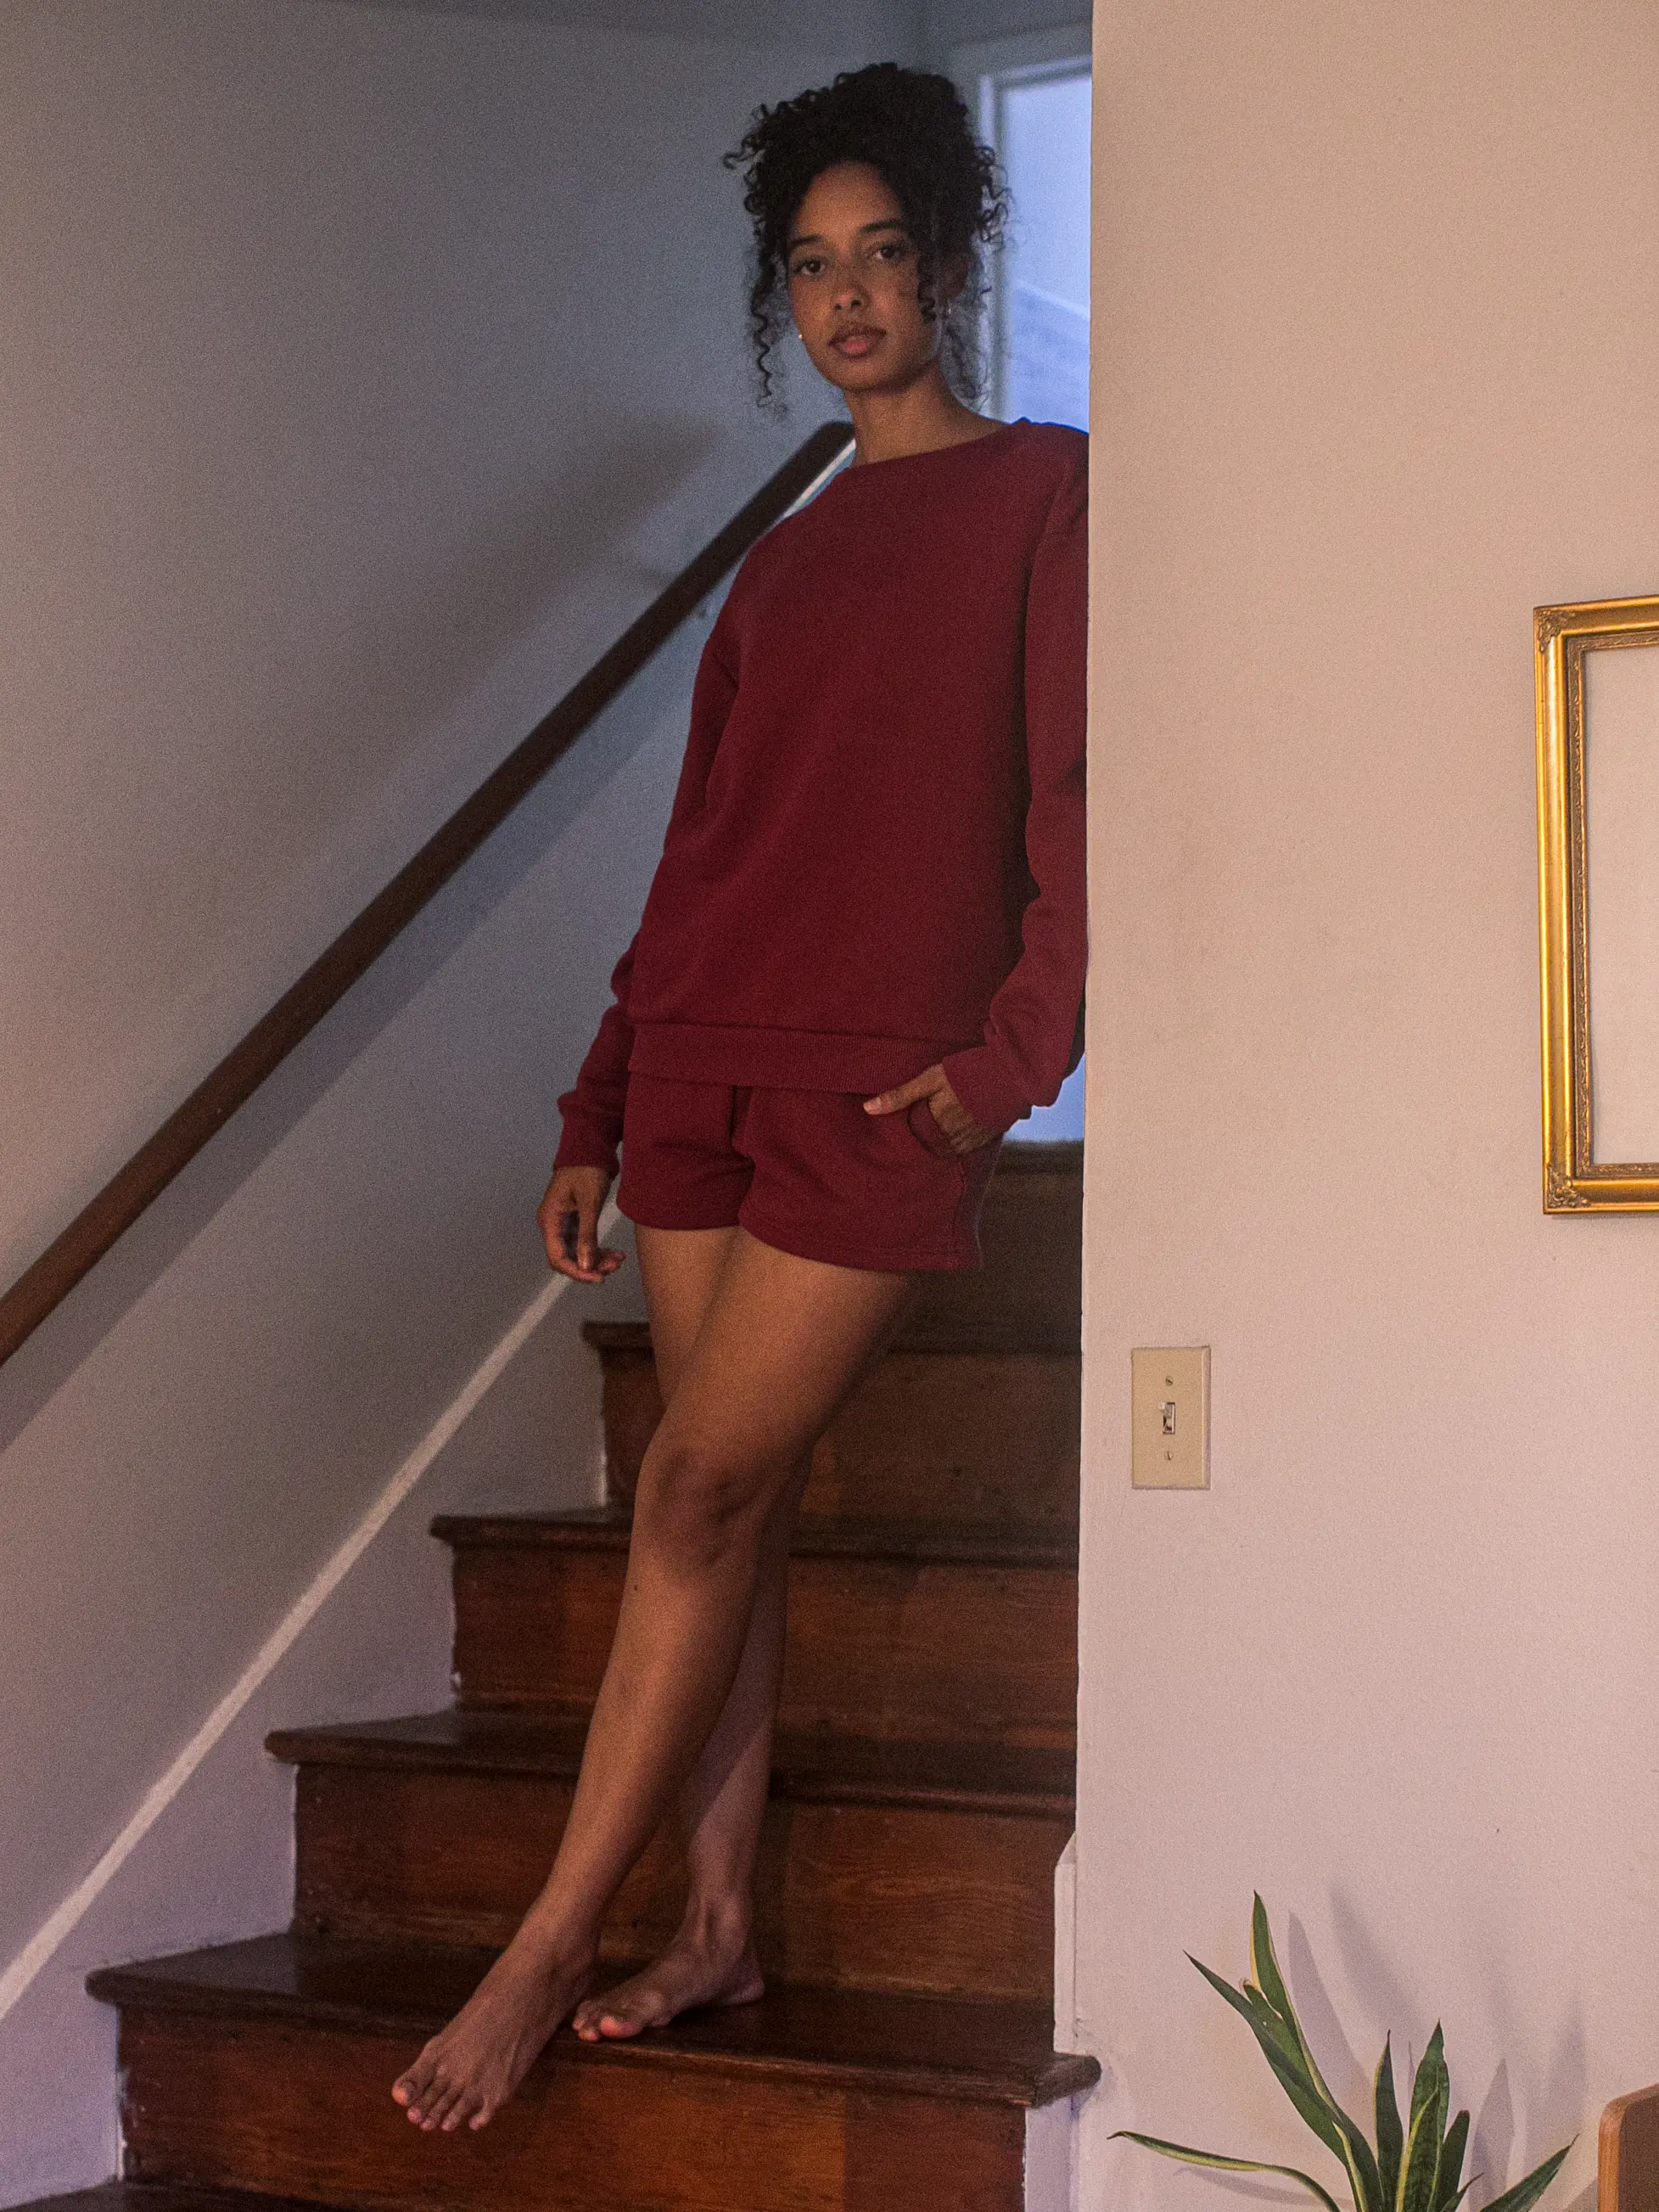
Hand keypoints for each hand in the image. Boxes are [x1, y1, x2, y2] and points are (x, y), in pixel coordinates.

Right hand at [536, 1165, 626, 1283]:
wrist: (591, 1147)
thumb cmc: (587, 1170)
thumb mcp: (589, 1202)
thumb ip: (587, 1235)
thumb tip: (586, 1265)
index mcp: (550, 1220)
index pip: (557, 1257)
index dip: (577, 1271)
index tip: (599, 1277)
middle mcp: (553, 1225)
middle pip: (568, 1257)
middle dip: (591, 1266)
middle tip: (616, 1266)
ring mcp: (564, 1224)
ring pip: (578, 1252)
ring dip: (597, 1259)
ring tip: (619, 1259)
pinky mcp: (575, 1221)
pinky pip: (584, 1243)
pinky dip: (598, 1249)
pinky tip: (615, 1252)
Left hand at [862, 1064, 999, 1155]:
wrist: (1009, 1074)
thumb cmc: (965, 1072)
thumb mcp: (929, 1079)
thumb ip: (900, 1095)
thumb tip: (868, 1109)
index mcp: (935, 1123)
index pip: (913, 1138)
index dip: (906, 1135)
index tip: (899, 1133)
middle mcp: (952, 1136)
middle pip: (930, 1146)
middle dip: (923, 1141)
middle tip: (916, 1136)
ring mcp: (971, 1139)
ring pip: (948, 1149)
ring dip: (941, 1144)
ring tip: (935, 1135)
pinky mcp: (987, 1136)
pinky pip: (968, 1148)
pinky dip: (959, 1143)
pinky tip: (956, 1135)